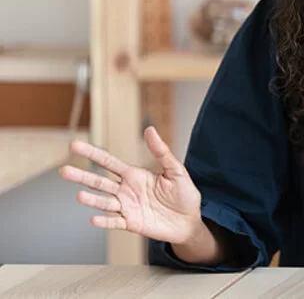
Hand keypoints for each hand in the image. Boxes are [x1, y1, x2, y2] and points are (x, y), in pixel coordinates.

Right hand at [59, 126, 202, 244]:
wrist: (190, 221)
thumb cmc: (184, 195)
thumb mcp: (175, 170)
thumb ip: (161, 152)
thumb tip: (150, 130)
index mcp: (135, 175)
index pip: (109, 162)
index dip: (92, 153)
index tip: (75, 146)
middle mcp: (126, 190)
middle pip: (99, 182)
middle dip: (82, 176)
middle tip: (64, 171)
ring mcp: (127, 207)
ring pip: (104, 202)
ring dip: (92, 200)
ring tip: (80, 196)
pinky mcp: (131, 223)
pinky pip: (115, 222)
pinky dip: (105, 222)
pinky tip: (95, 219)